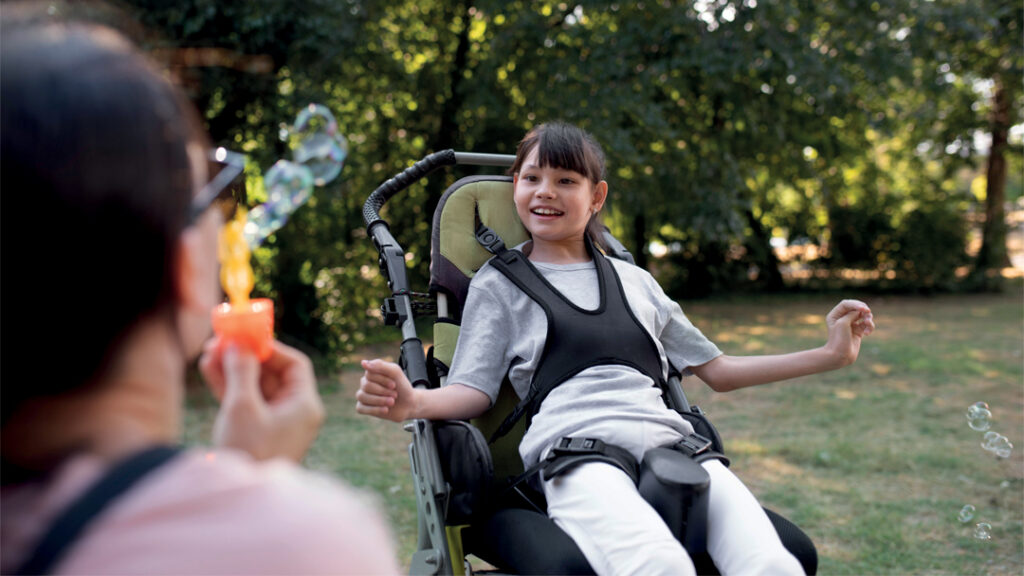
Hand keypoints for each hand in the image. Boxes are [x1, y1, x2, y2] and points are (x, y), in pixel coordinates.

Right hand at [199, 338, 323, 461]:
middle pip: (272, 374)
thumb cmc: (248, 452)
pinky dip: (229, 387)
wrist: (239, 501)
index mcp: (304, 406)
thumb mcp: (242, 407)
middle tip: (220, 340)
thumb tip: (238, 344)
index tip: (246, 337)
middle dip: (246, 356)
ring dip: (233, 369)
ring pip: (255, 386)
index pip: (295, 365)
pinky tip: (208, 369)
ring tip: (207, 352)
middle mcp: (294, 413)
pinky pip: (245, 401)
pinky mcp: (256, 432)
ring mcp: (275, 424)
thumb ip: (241, 371)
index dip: (270, 348)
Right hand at [356, 359, 417, 421]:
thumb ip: (380, 365)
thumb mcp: (395, 372)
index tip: (394, 385)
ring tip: (392, 402)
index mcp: (371, 373)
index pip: (369, 374)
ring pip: (362, 396)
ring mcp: (363, 395)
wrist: (408, 404)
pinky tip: (385, 410)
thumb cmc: (401, 386)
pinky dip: (374, 409)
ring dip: (380, 400)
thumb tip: (363, 363)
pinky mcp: (363, 407)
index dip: (383, 380)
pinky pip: (360, 408)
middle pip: (366, 386)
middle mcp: (365, 383)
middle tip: (395, 394)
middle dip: (383, 391)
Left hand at [824, 299, 874, 366]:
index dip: (856, 304)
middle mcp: (842, 318)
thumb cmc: (839, 340)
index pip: (847, 304)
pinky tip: (867, 333)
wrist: (840, 356)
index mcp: (835, 315)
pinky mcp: (858, 331)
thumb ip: (852, 314)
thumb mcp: (843, 323)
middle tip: (868, 314)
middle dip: (864, 311)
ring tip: (867, 324)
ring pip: (864, 316)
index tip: (863, 309)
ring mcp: (851, 325)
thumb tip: (860, 311)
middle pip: (856, 308)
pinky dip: (869, 327)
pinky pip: (867, 325)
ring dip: (868, 319)